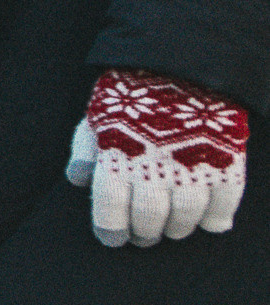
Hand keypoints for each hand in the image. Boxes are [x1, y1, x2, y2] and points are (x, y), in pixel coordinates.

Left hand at [65, 68, 247, 247]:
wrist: (183, 65)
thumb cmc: (133, 94)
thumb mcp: (97, 116)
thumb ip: (85, 149)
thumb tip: (79, 180)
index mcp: (117, 160)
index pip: (111, 213)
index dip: (111, 232)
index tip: (113, 239)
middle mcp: (154, 170)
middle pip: (149, 221)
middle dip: (144, 234)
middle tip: (144, 236)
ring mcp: (192, 169)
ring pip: (185, 218)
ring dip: (177, 229)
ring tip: (171, 228)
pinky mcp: (226, 164)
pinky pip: (223, 205)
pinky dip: (215, 219)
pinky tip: (207, 222)